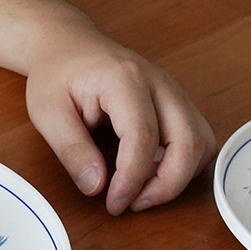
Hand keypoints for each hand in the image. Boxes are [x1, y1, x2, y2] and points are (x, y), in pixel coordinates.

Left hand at [25, 33, 215, 214]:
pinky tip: (151, 173)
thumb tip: (96, 186)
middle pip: (190, 142)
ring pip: (203, 142)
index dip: (132, 180)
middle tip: (132, 204)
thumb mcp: (47, 112)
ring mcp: (174, 92)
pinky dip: (183, 164)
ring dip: (179, 177)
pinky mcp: (177, 103)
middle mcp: (159, 83)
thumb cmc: (57, 74)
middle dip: (167, 185)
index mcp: (125, 80)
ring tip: (142, 192)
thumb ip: (71, 150)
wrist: (69, 45)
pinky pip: (198, 140)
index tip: (113, 204)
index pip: (143, 138)